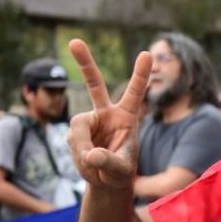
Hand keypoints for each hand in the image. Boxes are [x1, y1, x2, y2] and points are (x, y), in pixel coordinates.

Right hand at [66, 39, 150, 190]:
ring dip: (83, 148)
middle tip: (74, 41)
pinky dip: (78, 156)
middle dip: (84, 63)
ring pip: (78, 128)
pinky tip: (87, 164)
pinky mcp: (75, 132)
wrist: (106, 180)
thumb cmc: (121, 172)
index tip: (147, 53)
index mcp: (126, 117)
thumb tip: (90, 154)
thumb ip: (109, 162)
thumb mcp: (121, 170)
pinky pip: (72, 142)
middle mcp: (106, 113)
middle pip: (94, 84)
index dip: (140, 74)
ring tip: (93, 163)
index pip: (134, 93)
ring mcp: (88, 121)